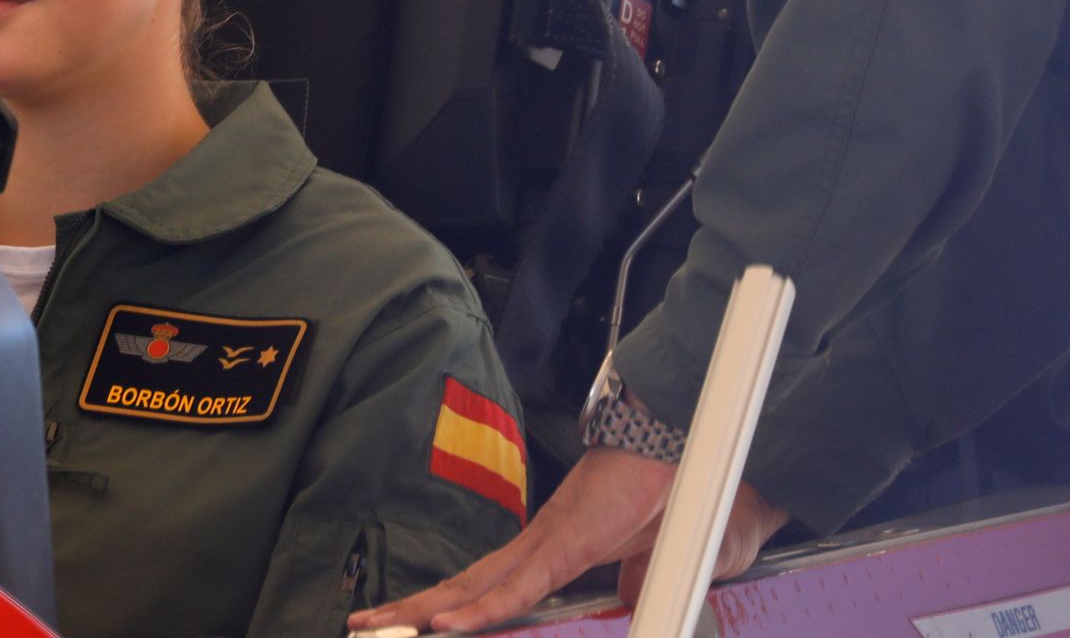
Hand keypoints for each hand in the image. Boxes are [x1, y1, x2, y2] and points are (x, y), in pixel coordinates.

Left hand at [346, 449, 788, 633]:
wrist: (705, 449)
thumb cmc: (693, 498)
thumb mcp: (664, 563)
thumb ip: (639, 583)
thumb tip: (627, 599)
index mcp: (558, 551)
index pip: (493, 587)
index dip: (454, 606)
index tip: (416, 623)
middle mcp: (541, 546)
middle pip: (466, 585)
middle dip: (414, 609)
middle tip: (365, 624)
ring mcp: (550, 542)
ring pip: (477, 587)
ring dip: (427, 611)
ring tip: (378, 627)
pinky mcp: (568, 542)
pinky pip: (520, 585)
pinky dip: (482, 608)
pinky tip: (446, 624)